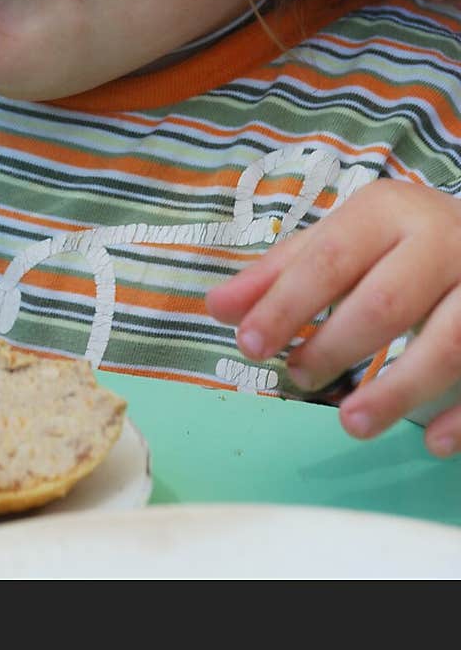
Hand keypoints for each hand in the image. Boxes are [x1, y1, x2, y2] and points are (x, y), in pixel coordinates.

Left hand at [205, 178, 460, 455]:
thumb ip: (281, 273)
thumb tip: (216, 308)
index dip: (286, 304)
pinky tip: (431, 443)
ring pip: (447, 343)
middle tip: (297, 378)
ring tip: (350, 424)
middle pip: (385, 301)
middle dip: (335, 347)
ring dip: (396, 391)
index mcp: (388, 211)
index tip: (248, 345)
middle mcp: (441, 240)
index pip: (329, 259)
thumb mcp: (343, 241)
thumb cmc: (400, 241)